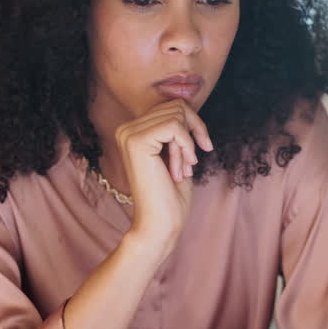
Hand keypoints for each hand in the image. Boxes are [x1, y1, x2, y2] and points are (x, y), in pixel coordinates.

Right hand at [113, 99, 213, 259]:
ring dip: (188, 144)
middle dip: (193, 134)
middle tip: (190, 165)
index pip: (172, 106)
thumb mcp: (178, 154)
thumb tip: (186, 104)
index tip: (201, 150)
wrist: (160, 224)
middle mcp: (126, 128)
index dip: (194, 125)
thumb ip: (178, 129)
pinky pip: (175, 126)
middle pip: (176, 106)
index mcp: (133, 130)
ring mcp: (129, 133)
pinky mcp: (136, 141)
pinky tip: (182, 169)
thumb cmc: (171, 195)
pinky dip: (186, 147)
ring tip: (183, 169)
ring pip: (177, 114)